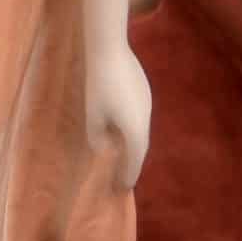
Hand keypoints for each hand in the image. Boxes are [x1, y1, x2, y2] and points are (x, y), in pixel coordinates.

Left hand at [86, 42, 151, 186]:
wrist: (111, 52)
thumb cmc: (99, 86)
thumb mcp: (93, 115)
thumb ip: (98, 136)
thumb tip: (104, 148)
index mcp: (136, 131)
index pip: (134, 160)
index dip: (128, 175)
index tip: (123, 188)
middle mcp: (147, 120)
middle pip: (140, 147)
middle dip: (132, 162)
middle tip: (123, 177)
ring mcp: (148, 105)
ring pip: (141, 130)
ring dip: (133, 144)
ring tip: (123, 155)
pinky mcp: (145, 92)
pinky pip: (140, 117)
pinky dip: (132, 128)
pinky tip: (122, 127)